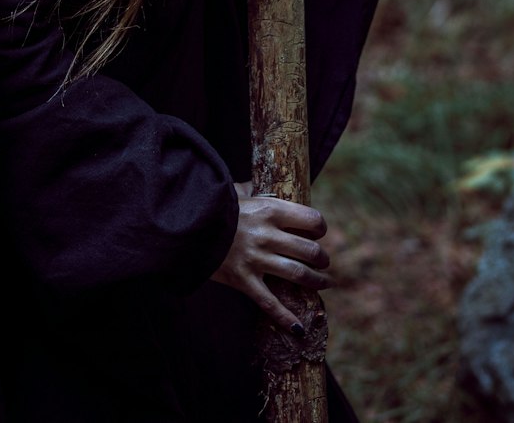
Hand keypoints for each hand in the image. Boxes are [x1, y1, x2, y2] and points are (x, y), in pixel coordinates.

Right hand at [211, 183, 332, 330]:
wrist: (188, 227)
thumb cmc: (216, 208)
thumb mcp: (237, 192)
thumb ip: (253, 190)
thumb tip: (259, 185)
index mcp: (270, 210)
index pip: (311, 219)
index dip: (319, 227)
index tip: (318, 232)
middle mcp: (267, 235)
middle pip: (310, 250)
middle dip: (322, 258)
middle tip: (323, 261)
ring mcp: (256, 259)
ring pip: (298, 274)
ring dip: (316, 281)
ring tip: (324, 283)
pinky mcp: (244, 280)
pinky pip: (270, 303)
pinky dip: (286, 318)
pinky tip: (299, 329)